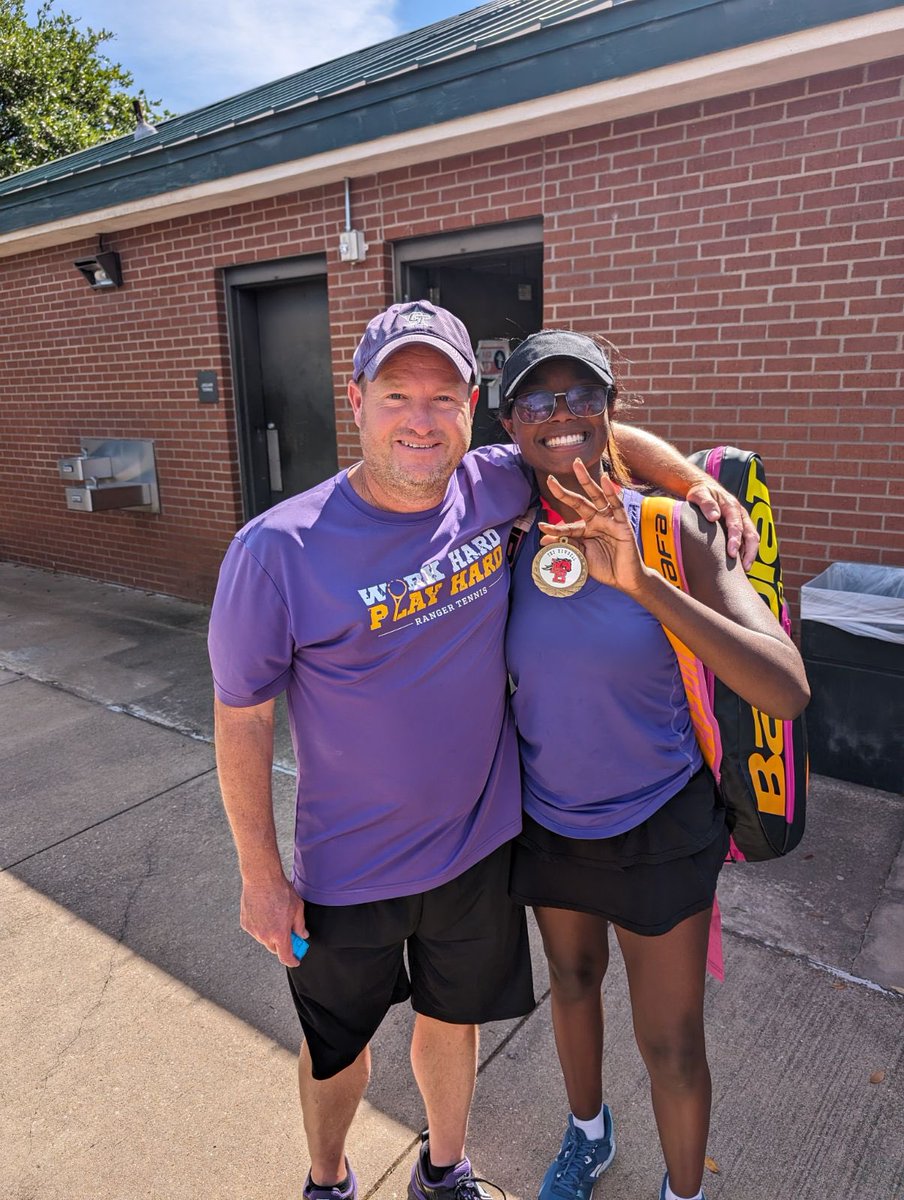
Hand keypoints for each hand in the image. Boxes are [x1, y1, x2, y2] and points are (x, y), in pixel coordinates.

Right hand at [239, 875, 307, 965]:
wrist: (261, 879)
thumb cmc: (281, 891)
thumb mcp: (297, 908)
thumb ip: (300, 925)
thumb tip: (303, 935)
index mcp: (280, 934)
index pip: (285, 956)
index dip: (292, 961)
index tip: (296, 960)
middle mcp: (265, 936)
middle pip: (274, 948)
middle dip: (281, 944)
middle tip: (288, 933)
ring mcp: (253, 931)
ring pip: (264, 939)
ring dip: (270, 935)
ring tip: (275, 917)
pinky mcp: (245, 924)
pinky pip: (255, 931)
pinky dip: (261, 927)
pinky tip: (265, 913)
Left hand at [539, 460, 646, 593]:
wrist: (624, 579)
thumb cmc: (604, 567)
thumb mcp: (581, 557)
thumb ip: (566, 546)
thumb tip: (545, 539)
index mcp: (585, 530)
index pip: (567, 525)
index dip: (554, 526)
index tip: (542, 526)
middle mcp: (596, 521)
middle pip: (579, 502)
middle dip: (564, 491)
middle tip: (549, 478)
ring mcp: (610, 520)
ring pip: (597, 497)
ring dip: (586, 480)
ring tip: (576, 465)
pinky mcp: (623, 524)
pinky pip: (617, 505)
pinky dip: (611, 492)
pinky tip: (605, 480)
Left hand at [685, 480, 758, 568]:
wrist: (706, 489)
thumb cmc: (701, 493)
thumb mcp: (700, 494)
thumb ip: (706, 504)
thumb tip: (714, 517)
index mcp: (731, 506)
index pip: (737, 525)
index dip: (736, 540)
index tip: (731, 553)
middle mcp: (741, 515)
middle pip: (751, 534)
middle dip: (749, 551)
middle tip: (744, 568)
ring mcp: (742, 522)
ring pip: (752, 539)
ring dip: (750, 554)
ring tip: (745, 570)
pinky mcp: (740, 528)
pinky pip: (747, 542)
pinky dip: (746, 553)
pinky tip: (740, 566)